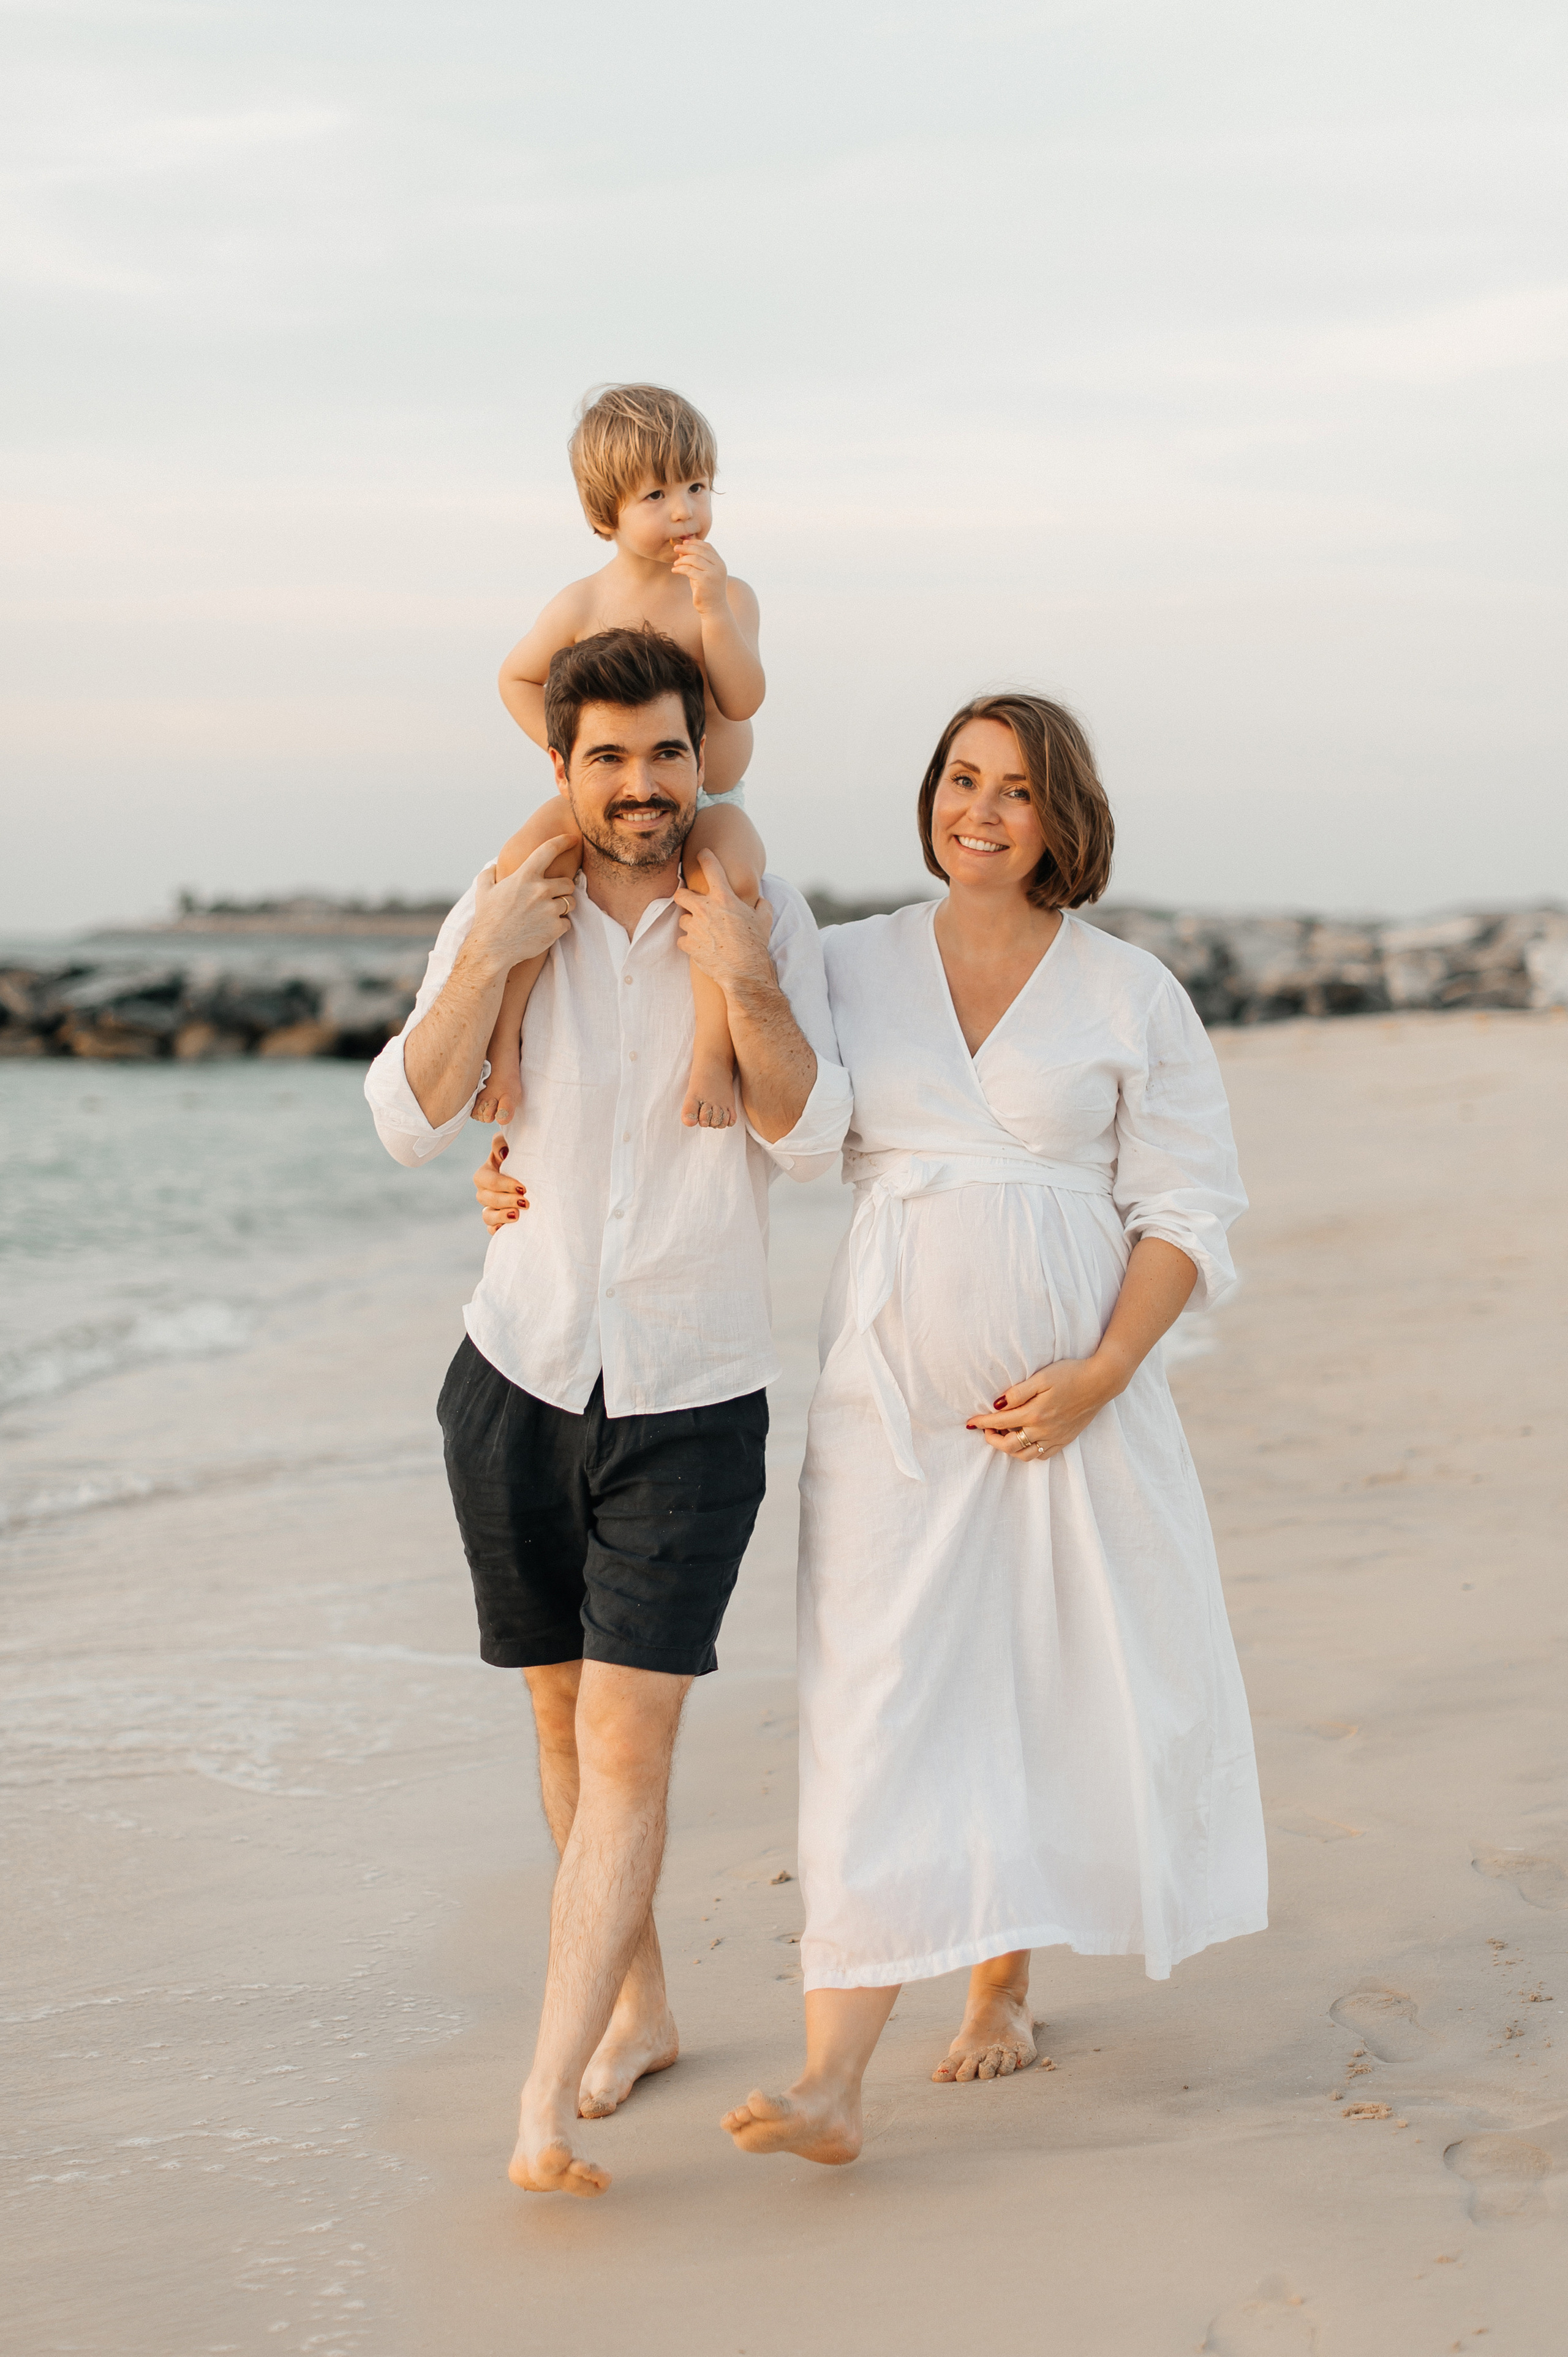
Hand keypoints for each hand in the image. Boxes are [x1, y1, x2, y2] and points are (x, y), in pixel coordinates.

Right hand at [469, 839, 576, 972]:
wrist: (492, 949)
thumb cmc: (487, 919)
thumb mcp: (483, 891)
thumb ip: (489, 874)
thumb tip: (494, 866)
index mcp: (524, 877)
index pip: (548, 851)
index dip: (562, 841)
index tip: (573, 839)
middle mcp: (540, 890)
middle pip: (568, 883)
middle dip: (562, 890)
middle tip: (549, 899)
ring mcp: (550, 910)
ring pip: (570, 902)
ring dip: (562, 907)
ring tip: (545, 915)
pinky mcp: (556, 928)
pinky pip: (567, 923)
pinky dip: (559, 926)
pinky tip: (543, 930)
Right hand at [473, 1135, 527, 1232]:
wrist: (531, 1176)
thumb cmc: (520, 1157)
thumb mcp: (511, 1144)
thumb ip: (501, 1142)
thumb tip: (503, 1152)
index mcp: (485, 1173)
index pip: (487, 1180)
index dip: (504, 1185)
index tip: (523, 1188)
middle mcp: (483, 1192)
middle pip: (488, 1199)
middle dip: (507, 1201)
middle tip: (526, 1202)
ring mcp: (489, 1207)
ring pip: (487, 1216)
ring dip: (502, 1216)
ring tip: (518, 1216)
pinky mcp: (497, 1221)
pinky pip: (491, 1229)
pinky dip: (498, 1230)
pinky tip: (510, 1227)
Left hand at [669, 535, 728, 615]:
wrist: (714, 609)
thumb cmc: (707, 591)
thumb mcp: (703, 573)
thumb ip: (697, 562)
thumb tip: (683, 549)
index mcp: (720, 563)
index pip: (708, 547)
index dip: (695, 543)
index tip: (684, 543)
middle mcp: (719, 567)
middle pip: (700, 551)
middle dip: (686, 548)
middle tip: (675, 549)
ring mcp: (713, 574)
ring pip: (694, 559)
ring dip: (682, 560)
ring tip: (675, 564)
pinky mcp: (705, 581)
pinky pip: (689, 570)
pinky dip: (680, 569)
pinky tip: (674, 570)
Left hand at [673, 853, 774, 993]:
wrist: (745, 972)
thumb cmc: (756, 943)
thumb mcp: (765, 919)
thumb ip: (761, 904)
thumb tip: (760, 900)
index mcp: (724, 898)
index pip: (711, 867)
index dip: (705, 857)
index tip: (701, 853)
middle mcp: (705, 909)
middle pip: (680, 893)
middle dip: (684, 896)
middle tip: (691, 902)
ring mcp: (694, 927)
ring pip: (682, 919)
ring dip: (690, 923)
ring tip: (702, 932)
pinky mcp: (688, 945)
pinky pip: (682, 940)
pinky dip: (689, 943)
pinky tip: (700, 947)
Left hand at [965, 1357, 1120, 1462]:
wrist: (1101, 1381)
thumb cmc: (1070, 1374)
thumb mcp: (1041, 1377)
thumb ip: (1018, 1392)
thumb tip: (997, 1404)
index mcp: (1035, 1414)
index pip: (1000, 1423)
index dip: (982, 1423)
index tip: (970, 1422)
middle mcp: (1044, 1430)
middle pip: (1009, 1445)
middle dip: (993, 1439)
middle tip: (986, 1429)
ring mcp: (1056, 1437)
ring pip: (1025, 1455)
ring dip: (1009, 1449)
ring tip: (1004, 1436)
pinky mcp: (1066, 1439)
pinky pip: (1043, 1455)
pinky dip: (1029, 1452)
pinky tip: (1026, 1440)